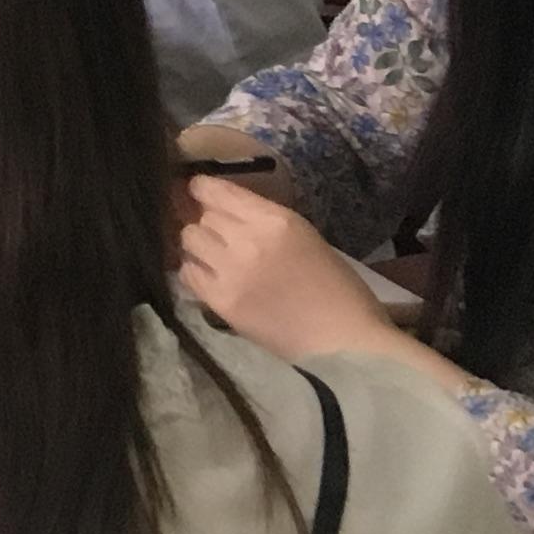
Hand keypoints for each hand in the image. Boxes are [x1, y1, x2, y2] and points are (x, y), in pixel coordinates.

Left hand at [179, 179, 405, 360]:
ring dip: (200, 246)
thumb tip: (227, 211)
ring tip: (216, 259)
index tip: (202, 194)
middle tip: (222, 238)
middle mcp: (247, 239)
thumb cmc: (339, 290)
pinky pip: (188, 273)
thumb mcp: (306, 238)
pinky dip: (195, 272)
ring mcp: (231, 271)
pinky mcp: (221, 301)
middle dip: (210, 224)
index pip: (215, 190)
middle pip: (202, 217)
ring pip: (189, 240)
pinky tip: (213, 279)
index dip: (204, 190)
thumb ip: (264, 221)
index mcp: (275, 220)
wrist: (345, 344)